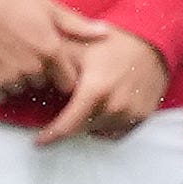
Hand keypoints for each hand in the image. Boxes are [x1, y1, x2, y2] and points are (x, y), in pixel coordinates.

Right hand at [0, 0, 100, 103]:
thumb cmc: (9, 0)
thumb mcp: (48, 6)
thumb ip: (77, 25)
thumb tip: (105, 33)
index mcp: (52, 50)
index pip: (69, 82)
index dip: (62, 75)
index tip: (54, 67)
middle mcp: (34, 67)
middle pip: (44, 85)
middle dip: (39, 74)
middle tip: (25, 52)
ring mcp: (10, 77)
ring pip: (22, 90)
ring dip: (18, 80)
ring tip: (8, 55)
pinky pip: (1, 96)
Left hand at [38, 29, 170, 144]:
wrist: (152, 41)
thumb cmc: (112, 43)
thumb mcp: (78, 47)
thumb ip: (53, 64)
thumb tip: (30, 78)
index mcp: (96, 91)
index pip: (67, 126)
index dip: (50, 136)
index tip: (38, 142)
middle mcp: (114, 107)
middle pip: (81, 130)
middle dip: (68, 126)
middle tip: (60, 116)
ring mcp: (131, 113)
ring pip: (99, 131)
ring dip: (87, 124)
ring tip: (85, 106)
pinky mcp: (143, 116)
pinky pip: (117, 132)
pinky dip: (105, 126)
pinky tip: (101, 110)